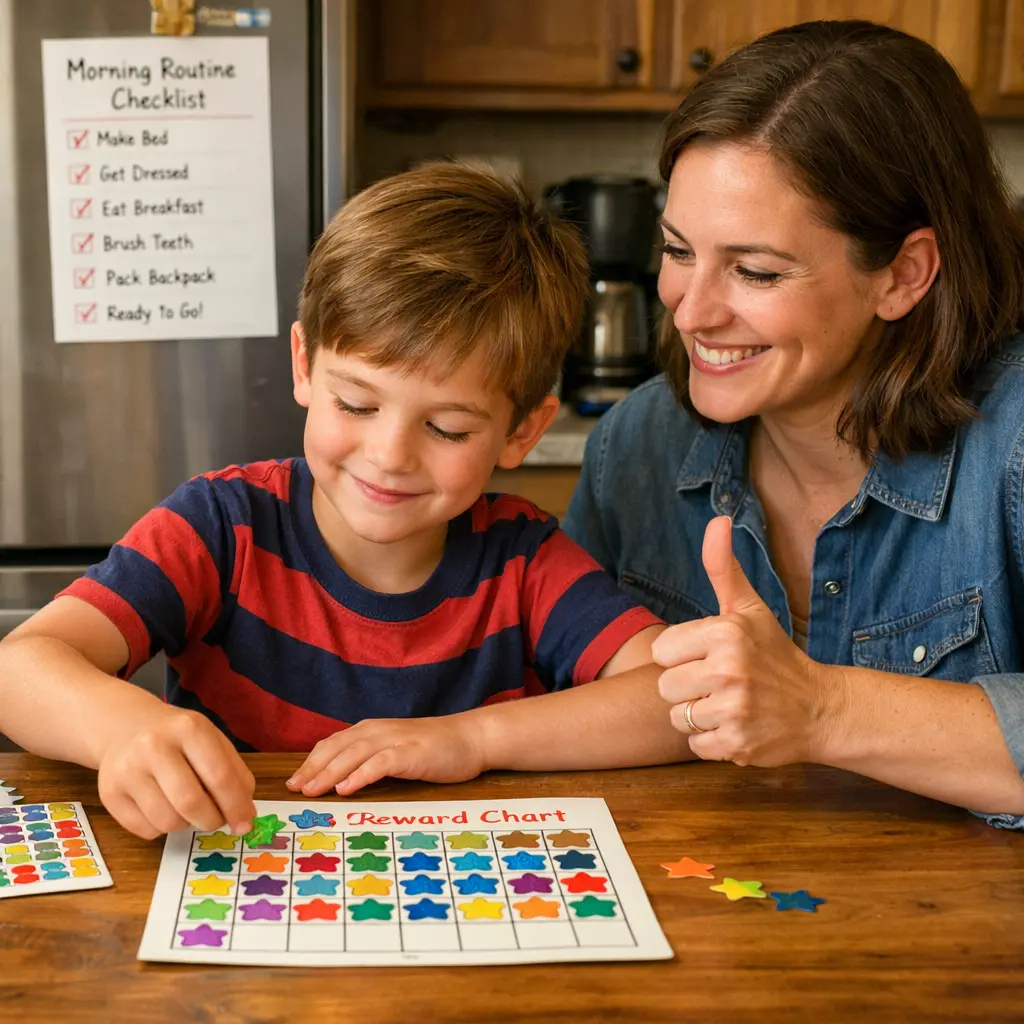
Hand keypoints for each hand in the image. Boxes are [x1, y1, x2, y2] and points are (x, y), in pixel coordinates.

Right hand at [96, 706, 255, 839]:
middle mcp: (153, 745)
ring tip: (187, 806)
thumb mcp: (212, 741)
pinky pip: (145, 830)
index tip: (245, 824)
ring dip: (186, 824)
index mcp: (188, 728)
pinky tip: (162, 806)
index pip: (219, 776)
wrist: (126, 726)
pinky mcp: (108, 793)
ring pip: (168, 821)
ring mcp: (127, 770)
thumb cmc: (178, 737)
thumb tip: (245, 817)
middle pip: (191, 803)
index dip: (236, 806)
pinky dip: (161, 828)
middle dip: (212, 820)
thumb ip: (235, 774)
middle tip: (217, 820)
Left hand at [286, 715, 487, 796]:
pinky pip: (379, 764)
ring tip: (311, 790)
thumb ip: (371, 758)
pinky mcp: (410, 753)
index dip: (311, 762)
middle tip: (294, 789)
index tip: (294, 781)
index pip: (333, 744)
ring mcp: (394, 740)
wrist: (470, 738)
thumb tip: (341, 778)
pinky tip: (346, 789)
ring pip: (352, 754)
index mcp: (371, 730)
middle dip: (312, 768)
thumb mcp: (395, 749)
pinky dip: (359, 775)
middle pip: (336, 748)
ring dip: (328, 772)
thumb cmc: (433, 748)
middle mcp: (378, 731)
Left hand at [651, 516, 838, 766]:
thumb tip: (717, 520)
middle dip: (688, 688)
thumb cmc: (774, 654)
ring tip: (729, 704)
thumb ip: (723, 568)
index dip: (683, 656)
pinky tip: (736, 727)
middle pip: (665, 687)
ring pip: (677, 716)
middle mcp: (729, 670)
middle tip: (722, 684)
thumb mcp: (748, 609)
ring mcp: (734, 710)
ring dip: (699, 715)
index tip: (712, 656)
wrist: (820, 708)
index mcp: (725, 633)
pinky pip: (695, 744)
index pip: (661, 651)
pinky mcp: (737, 745)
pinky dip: (712, 741)